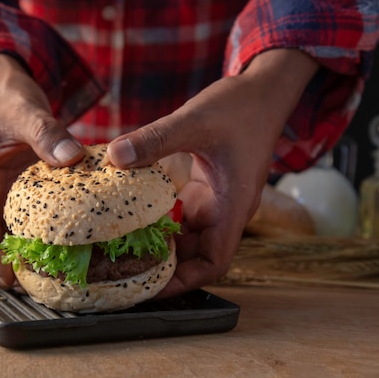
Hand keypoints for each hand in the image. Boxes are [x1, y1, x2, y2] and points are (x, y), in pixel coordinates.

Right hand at [0, 54, 84, 287]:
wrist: (9, 88)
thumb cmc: (8, 96)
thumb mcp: (25, 109)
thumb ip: (44, 131)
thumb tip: (71, 157)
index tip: (4, 273)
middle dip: (1, 264)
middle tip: (31, 285)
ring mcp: (1, 193)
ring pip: (4, 233)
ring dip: (20, 255)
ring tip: (47, 276)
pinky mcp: (19, 192)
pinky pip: (25, 220)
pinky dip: (37, 237)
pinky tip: (60, 249)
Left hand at [107, 49, 318, 296]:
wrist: (263, 90)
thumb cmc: (241, 107)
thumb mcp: (195, 120)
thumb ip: (156, 138)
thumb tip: (115, 156)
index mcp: (233, 205)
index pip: (214, 261)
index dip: (185, 281)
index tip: (151, 288)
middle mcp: (225, 209)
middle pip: (197, 254)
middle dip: (165, 266)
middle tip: (123, 268)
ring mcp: (217, 199)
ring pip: (189, 235)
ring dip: (161, 242)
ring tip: (123, 247)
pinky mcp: (207, 187)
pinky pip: (183, 213)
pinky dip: (162, 218)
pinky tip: (135, 213)